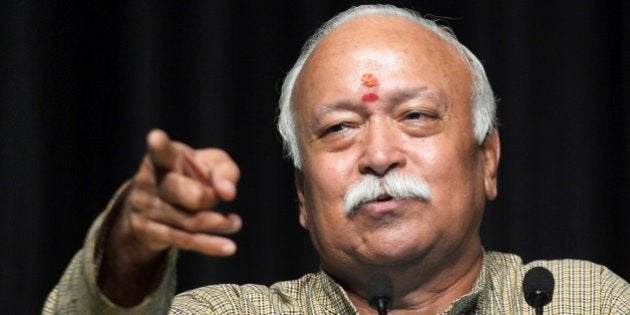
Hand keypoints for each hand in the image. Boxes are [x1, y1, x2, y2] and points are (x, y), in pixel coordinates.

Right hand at [119, 129, 241, 260]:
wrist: (152, 207)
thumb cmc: (187, 176)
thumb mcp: (207, 165)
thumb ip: (224, 170)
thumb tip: (228, 192)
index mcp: (161, 159)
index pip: (160, 152)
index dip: (159, 145)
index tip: (156, 138)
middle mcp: (148, 181)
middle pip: (177, 189)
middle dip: (204, 197)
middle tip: (216, 198)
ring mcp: (146, 208)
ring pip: (187, 220)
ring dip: (217, 223)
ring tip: (235, 222)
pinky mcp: (150, 232)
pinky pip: (184, 241)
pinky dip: (210, 245)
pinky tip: (229, 247)